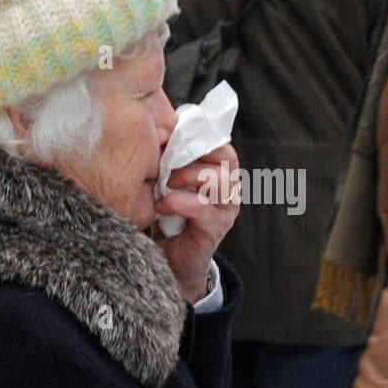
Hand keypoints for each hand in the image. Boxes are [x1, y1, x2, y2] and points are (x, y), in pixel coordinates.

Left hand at [154, 143, 239, 302]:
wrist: (170, 257)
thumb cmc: (168, 211)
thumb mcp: (170, 179)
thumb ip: (173, 158)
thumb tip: (157, 130)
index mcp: (221, 171)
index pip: (220, 143)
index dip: (196, 137)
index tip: (170, 140)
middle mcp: (229, 188)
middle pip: (225, 156)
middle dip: (191, 154)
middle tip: (166, 163)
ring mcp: (225, 209)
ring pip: (219, 179)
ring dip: (186, 176)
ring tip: (166, 184)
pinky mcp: (214, 229)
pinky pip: (201, 207)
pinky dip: (176, 202)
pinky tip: (161, 206)